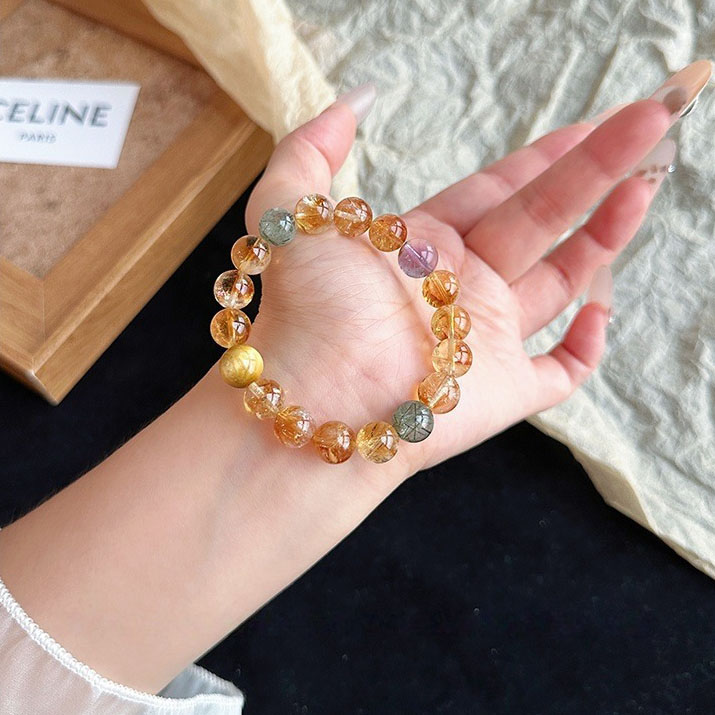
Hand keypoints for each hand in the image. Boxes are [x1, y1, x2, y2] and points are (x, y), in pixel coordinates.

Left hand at [244, 87, 673, 479]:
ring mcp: (487, 340)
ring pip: (562, 281)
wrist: (319, 399)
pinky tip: (602, 312)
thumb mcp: (290, 209)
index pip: (493, 193)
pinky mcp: (507, 391)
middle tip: (644, 125)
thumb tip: (360, 97)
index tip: (583, 125)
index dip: (538, 158)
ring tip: (646, 184)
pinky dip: (587, 346)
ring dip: (604, 236)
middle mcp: (459, 289)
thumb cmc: (307, 309)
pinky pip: (562, 371)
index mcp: (421, 247)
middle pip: (539, 221)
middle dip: (590, 172)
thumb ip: (313, 146)